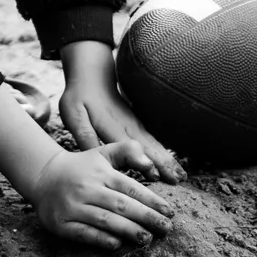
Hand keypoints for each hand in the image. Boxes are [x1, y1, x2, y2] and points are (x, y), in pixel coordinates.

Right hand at [32, 142, 174, 250]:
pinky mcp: (61, 223)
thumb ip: (128, 152)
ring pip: (104, 220)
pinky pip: (83, 233)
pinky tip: (116, 244)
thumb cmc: (81, 167)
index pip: (130, 187)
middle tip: (166, 229)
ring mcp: (73, 206)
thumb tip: (151, 165)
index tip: (169, 212)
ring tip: (147, 239)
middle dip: (146, 217)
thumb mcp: (103, 153)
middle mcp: (88, 188)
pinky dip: (100, 239)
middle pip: (121, 205)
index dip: (151, 200)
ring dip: (128, 230)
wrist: (43, 176)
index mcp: (101, 172)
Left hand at [59, 41, 186, 184]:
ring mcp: (134, 124)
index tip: (155, 173)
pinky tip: (174, 164)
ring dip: (167, 158)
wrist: (92, 77)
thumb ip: (84, 134)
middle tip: (178, 180)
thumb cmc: (80, 97)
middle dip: (162, 163)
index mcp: (110, 124)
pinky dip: (164, 151)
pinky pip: (153, 140)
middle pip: (147, 145)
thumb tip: (94, 155)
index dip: (141, 159)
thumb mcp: (74, 115)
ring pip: (153, 143)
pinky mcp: (137, 124)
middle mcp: (127, 125)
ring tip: (181, 176)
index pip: (128, 144)